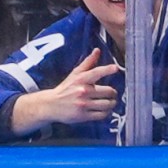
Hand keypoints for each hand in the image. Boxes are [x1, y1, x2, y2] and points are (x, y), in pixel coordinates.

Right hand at [8, 48, 122, 132]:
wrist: (51, 105)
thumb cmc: (65, 88)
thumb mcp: (75, 74)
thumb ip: (88, 62)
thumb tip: (97, 50)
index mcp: (81, 80)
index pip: (96, 72)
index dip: (107, 70)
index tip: (115, 68)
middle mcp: (82, 91)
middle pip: (108, 91)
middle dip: (113, 93)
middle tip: (112, 94)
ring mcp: (83, 104)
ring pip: (107, 104)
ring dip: (112, 103)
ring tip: (110, 102)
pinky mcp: (83, 116)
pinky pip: (102, 115)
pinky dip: (107, 113)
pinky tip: (105, 110)